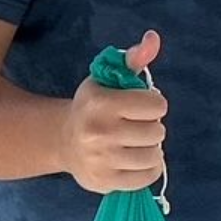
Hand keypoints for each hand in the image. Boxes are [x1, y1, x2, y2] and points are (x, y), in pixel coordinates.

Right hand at [60, 30, 166, 192]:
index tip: (141, 105)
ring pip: (154, 156)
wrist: (63, 140)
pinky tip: (135, 159)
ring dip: (151, 149)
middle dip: (151, 126)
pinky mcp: (103, 181)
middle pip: (157, 132)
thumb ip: (134, 58)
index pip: (156, 105)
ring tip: (135, 142)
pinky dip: (148, 169)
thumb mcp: (109, 77)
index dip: (153, 104)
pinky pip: (146, 178)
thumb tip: (153, 39)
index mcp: (101, 103)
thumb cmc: (95, 105)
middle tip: (135, 125)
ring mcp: (100, 160)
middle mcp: (98, 133)